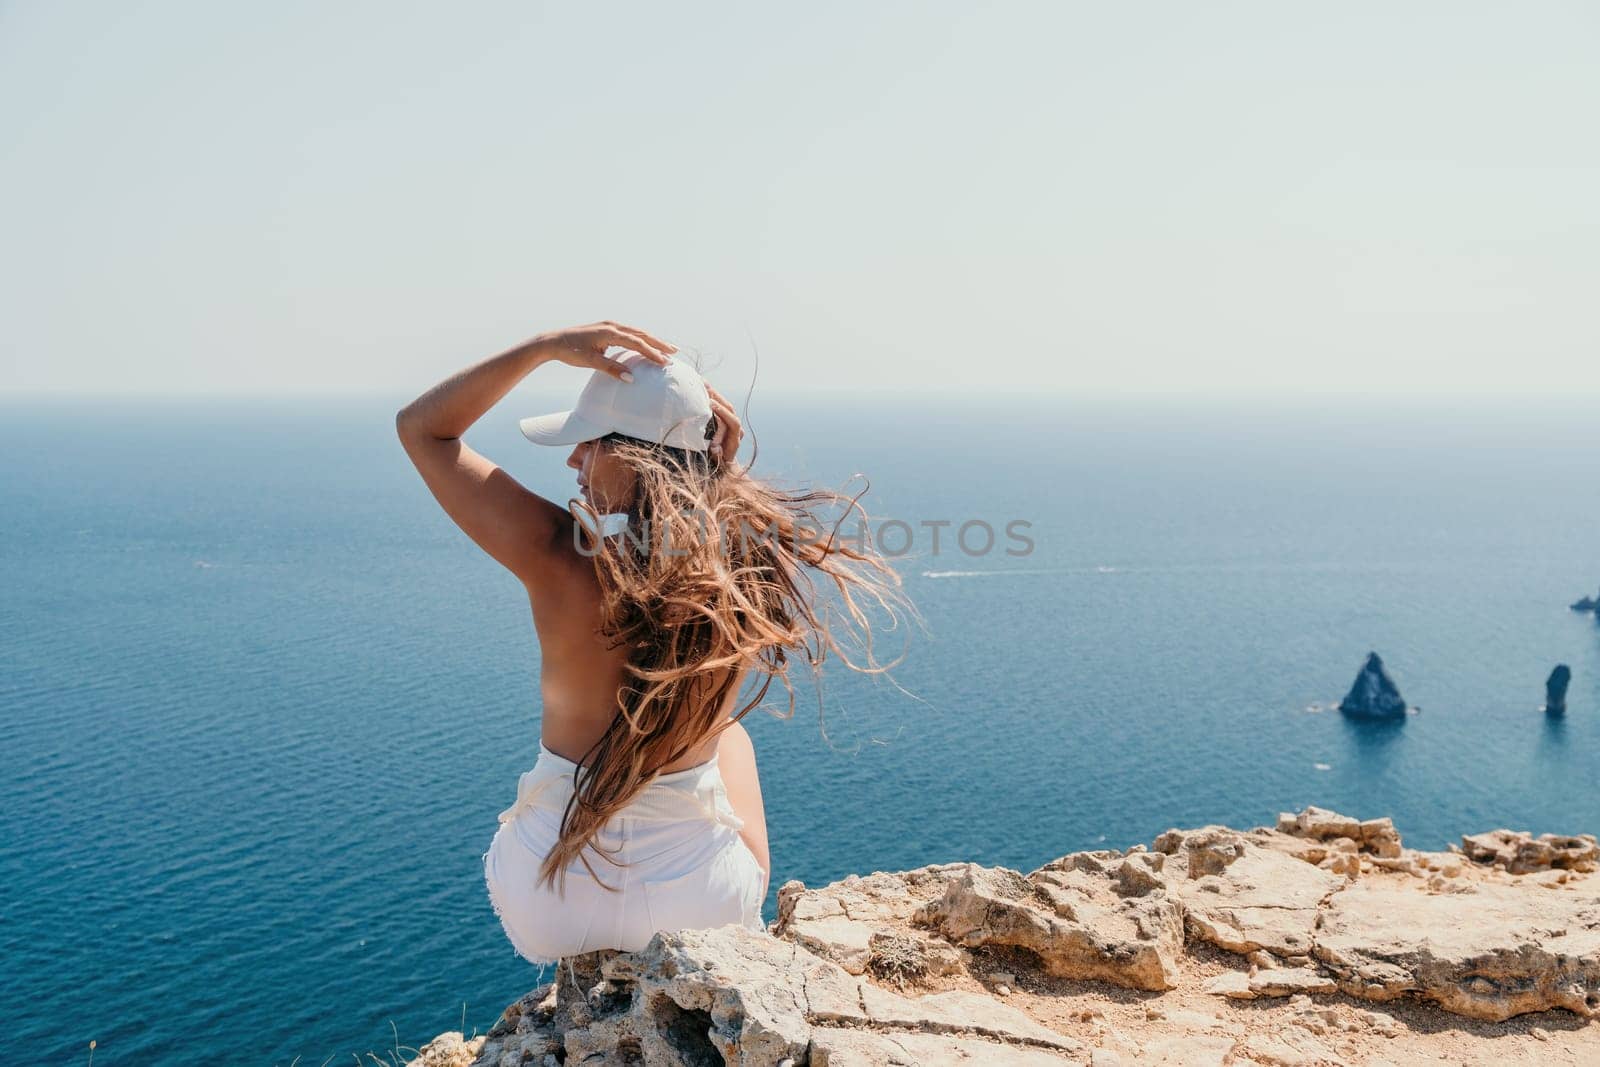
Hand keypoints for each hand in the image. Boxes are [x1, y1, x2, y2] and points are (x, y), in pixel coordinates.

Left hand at [533, 321, 676, 380]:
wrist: (553, 341)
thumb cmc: (570, 351)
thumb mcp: (591, 362)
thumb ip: (612, 369)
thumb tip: (631, 379)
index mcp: (610, 332)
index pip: (637, 343)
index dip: (652, 353)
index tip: (664, 362)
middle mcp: (612, 326)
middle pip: (641, 334)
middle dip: (658, 343)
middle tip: (674, 351)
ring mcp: (609, 326)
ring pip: (636, 333)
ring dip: (651, 340)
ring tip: (666, 348)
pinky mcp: (606, 330)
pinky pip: (628, 334)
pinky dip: (640, 339)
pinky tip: (646, 345)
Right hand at [704, 382, 742, 464]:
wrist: (723, 464)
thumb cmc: (717, 464)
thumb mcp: (716, 461)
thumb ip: (716, 455)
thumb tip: (715, 449)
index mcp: (735, 439)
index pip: (733, 422)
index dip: (724, 413)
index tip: (711, 405)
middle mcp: (736, 429)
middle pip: (730, 409)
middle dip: (718, 399)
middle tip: (705, 388)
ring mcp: (731, 422)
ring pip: (725, 405)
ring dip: (714, 394)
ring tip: (703, 384)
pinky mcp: (725, 418)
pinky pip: (720, 404)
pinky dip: (712, 396)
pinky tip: (702, 386)